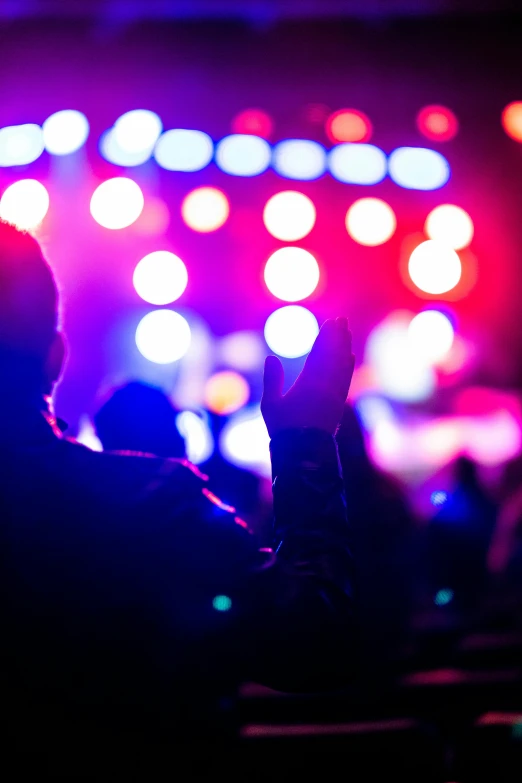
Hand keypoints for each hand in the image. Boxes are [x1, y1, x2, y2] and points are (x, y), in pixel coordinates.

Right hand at [261, 317, 354, 437]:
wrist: (304, 453)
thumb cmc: (283, 429)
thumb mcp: (271, 404)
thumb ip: (272, 380)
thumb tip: (271, 358)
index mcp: (309, 384)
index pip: (320, 354)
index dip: (325, 336)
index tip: (331, 322)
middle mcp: (326, 387)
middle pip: (334, 356)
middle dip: (338, 336)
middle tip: (341, 320)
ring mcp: (335, 395)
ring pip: (343, 366)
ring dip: (344, 347)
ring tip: (346, 333)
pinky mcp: (338, 404)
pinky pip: (346, 380)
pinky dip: (348, 366)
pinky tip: (349, 357)